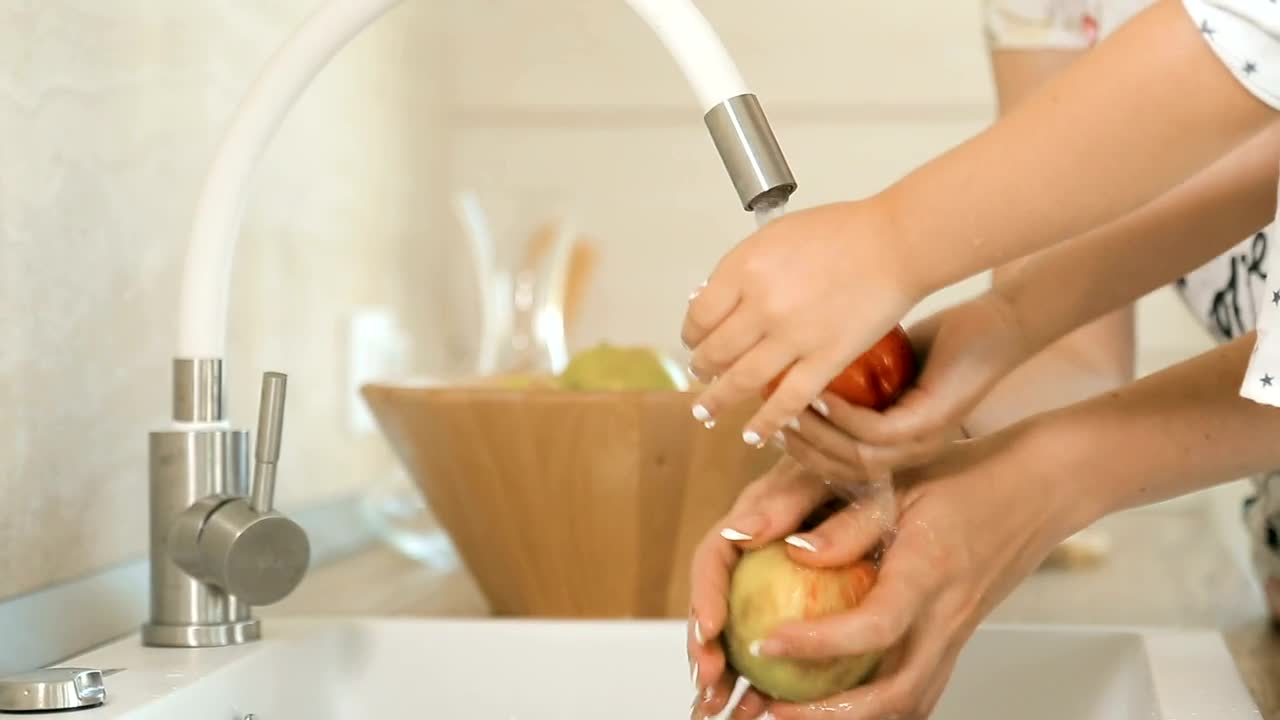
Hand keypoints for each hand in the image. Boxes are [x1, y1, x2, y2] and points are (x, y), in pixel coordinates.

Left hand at [681, 199, 924, 447]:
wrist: (896, 244)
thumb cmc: (841, 232)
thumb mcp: (776, 236)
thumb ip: (744, 269)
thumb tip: (713, 299)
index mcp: (745, 269)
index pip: (700, 315)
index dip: (692, 333)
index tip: (694, 340)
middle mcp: (762, 305)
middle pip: (715, 350)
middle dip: (702, 367)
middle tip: (701, 373)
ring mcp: (793, 337)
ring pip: (741, 380)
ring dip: (718, 399)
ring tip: (706, 409)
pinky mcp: (825, 360)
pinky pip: (786, 400)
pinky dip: (765, 422)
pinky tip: (752, 434)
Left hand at [690, 426, 1082, 718]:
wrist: (1037, 488)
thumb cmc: (967, 475)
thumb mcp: (900, 481)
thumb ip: (849, 523)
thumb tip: (792, 551)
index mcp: (929, 573)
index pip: (876, 627)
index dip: (819, 644)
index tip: (768, 644)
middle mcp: (946, 616)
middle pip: (894, 693)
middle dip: (830, 715)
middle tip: (772, 707)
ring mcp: (955, 635)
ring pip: (909, 702)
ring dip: (852, 719)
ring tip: (794, 714)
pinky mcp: (954, 640)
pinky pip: (918, 690)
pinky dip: (879, 708)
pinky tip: (838, 703)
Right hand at [779, 293, 1030, 482]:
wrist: (994, 325)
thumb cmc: (938, 343)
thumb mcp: (880, 368)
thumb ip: (846, 384)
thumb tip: (788, 380)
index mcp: (896, 448)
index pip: (838, 467)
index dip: (801, 454)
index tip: (768, 425)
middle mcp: (910, 455)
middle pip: (841, 470)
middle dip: (800, 449)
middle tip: (767, 418)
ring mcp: (922, 443)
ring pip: (855, 458)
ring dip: (816, 436)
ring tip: (786, 406)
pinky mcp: (932, 423)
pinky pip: (875, 433)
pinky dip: (842, 417)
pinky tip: (818, 394)